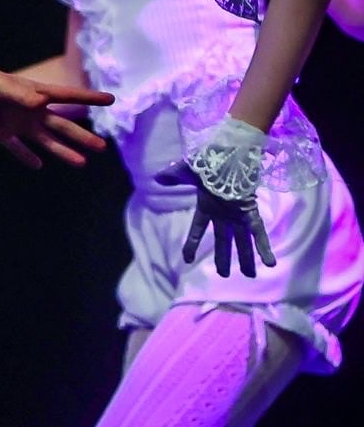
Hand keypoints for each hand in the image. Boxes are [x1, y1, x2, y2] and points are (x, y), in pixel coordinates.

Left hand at [0, 65, 113, 168]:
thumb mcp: (0, 85)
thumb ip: (19, 94)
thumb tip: (40, 103)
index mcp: (36, 94)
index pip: (68, 97)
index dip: (89, 99)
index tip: (110, 100)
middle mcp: (32, 111)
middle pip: (62, 126)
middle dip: (81, 137)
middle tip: (102, 147)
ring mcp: (19, 124)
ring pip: (46, 141)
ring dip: (63, 152)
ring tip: (82, 163)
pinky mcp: (3, 135)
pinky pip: (19, 149)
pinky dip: (28, 157)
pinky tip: (39, 165)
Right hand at [156, 161, 274, 277]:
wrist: (228, 151)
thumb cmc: (207, 161)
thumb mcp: (185, 170)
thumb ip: (173, 177)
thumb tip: (157, 178)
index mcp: (207, 207)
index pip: (197, 230)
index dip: (192, 244)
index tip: (187, 260)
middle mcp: (223, 215)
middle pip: (223, 242)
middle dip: (224, 259)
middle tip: (224, 275)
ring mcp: (238, 215)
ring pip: (242, 242)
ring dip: (246, 259)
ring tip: (250, 276)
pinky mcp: (250, 212)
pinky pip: (259, 233)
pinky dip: (264, 248)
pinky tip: (270, 263)